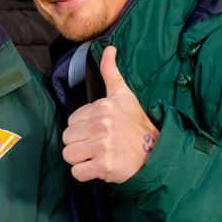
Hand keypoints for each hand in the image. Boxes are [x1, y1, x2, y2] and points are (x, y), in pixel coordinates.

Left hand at [62, 45, 159, 182]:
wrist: (155, 153)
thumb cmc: (135, 125)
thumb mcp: (124, 96)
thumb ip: (111, 73)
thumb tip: (109, 47)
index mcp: (102, 106)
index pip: (71, 122)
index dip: (82, 130)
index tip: (100, 132)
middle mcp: (101, 124)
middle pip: (67, 139)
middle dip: (80, 146)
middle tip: (99, 146)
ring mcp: (103, 145)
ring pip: (69, 155)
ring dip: (81, 160)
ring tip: (98, 156)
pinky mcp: (104, 166)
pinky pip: (77, 173)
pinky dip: (86, 174)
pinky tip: (100, 168)